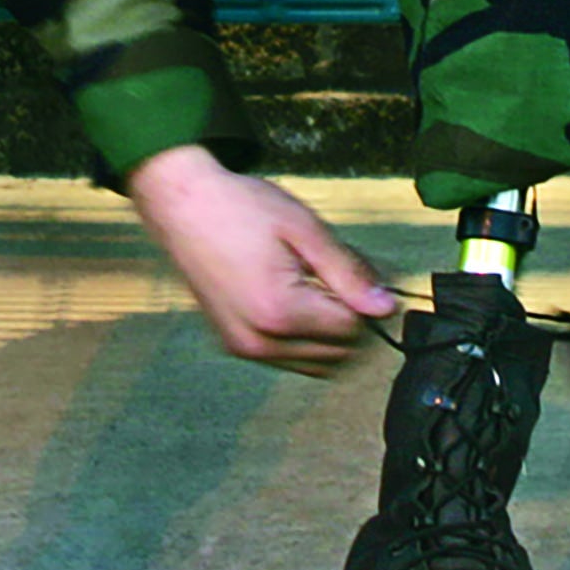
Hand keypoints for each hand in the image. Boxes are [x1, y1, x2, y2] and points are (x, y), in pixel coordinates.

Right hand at [128, 144, 396, 377]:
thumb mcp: (304, 229)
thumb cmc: (241, 208)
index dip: (363, 299)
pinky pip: (289, 359)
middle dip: (349, 319)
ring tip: (313, 286)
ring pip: (317, 364)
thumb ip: (348, 271)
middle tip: (332, 274)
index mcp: (279, 312)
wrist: (182, 205)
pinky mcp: (235, 345)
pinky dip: (305, 339)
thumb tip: (387, 306)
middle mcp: (259, 341)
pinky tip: (295, 299)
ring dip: (329, 334)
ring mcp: (244, 348)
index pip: (352, 329)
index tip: (354, 270)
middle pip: (338, 353)